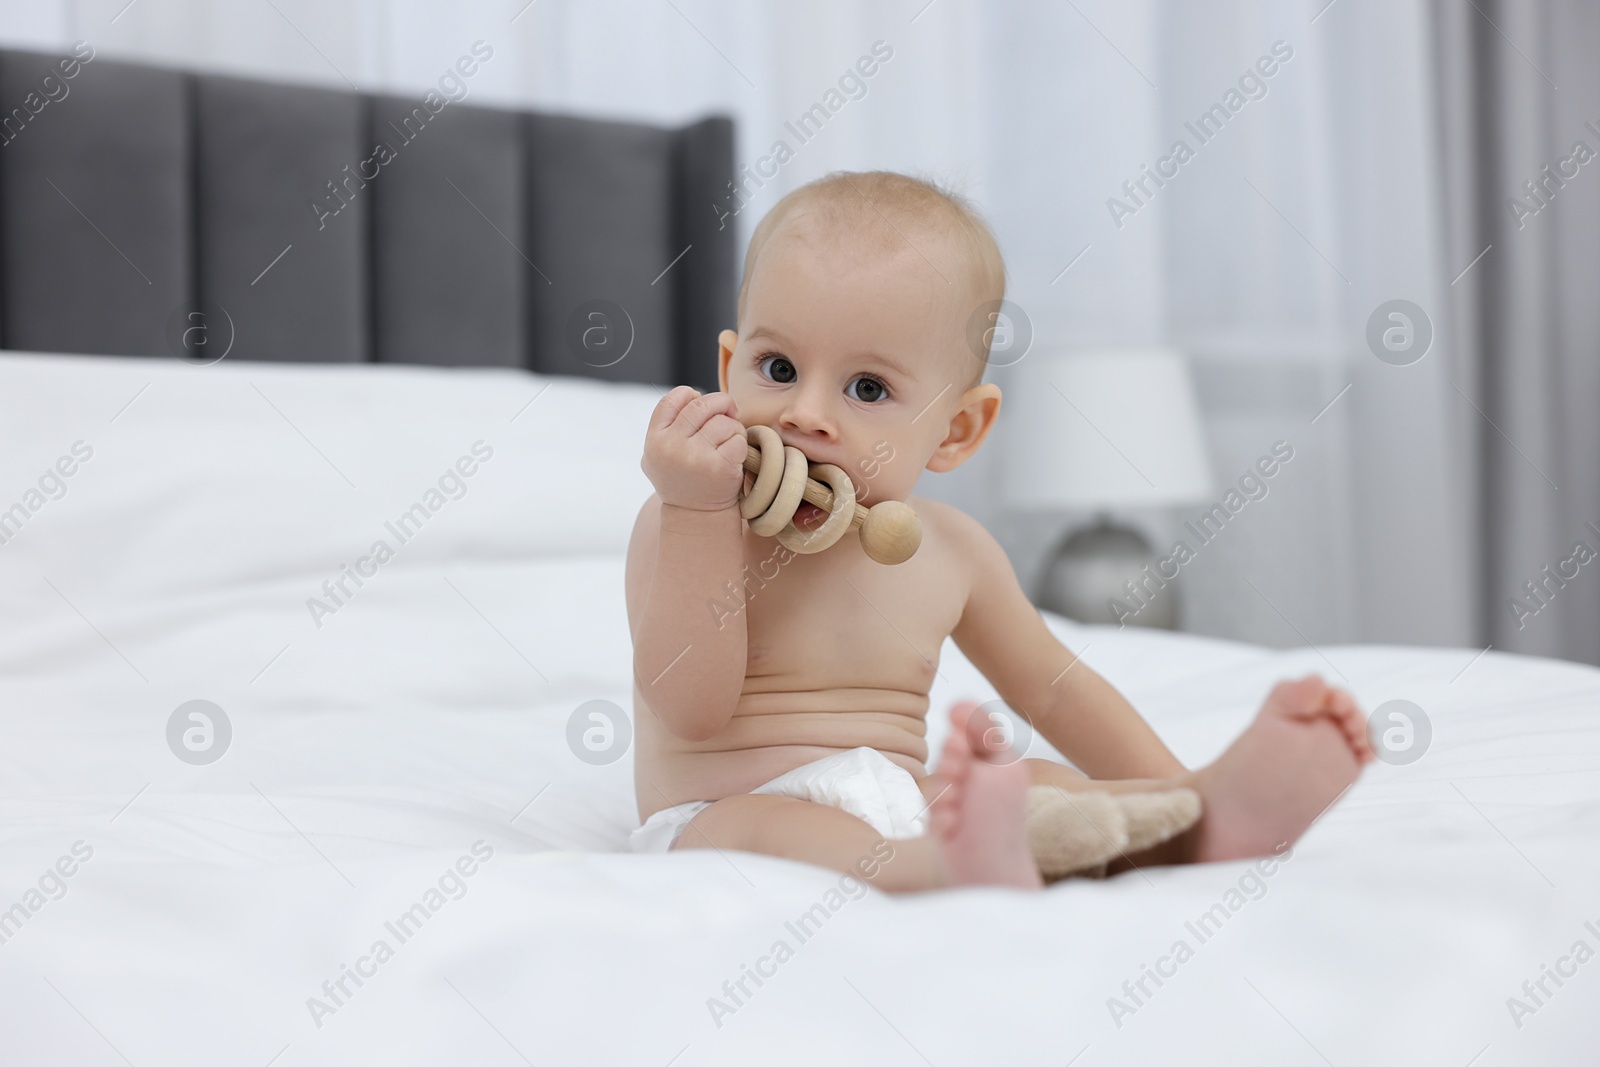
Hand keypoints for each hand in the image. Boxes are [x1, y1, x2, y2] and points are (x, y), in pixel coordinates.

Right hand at [641, 386, 747, 512]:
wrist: (695, 516)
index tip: (702, 405)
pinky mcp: (720, 468)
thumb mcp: (659, 454)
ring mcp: (695, 457)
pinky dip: (742, 445)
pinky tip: (735, 456)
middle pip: (702, 404)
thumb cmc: (681, 479)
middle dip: (721, 403)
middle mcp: (671, 447)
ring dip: (733, 428)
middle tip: (729, 412)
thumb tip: (693, 394)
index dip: (691, 395)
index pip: (673, 399)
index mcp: (654, 439)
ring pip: (724, 422)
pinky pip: (738, 440)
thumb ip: (667, 425)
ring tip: (729, 442)